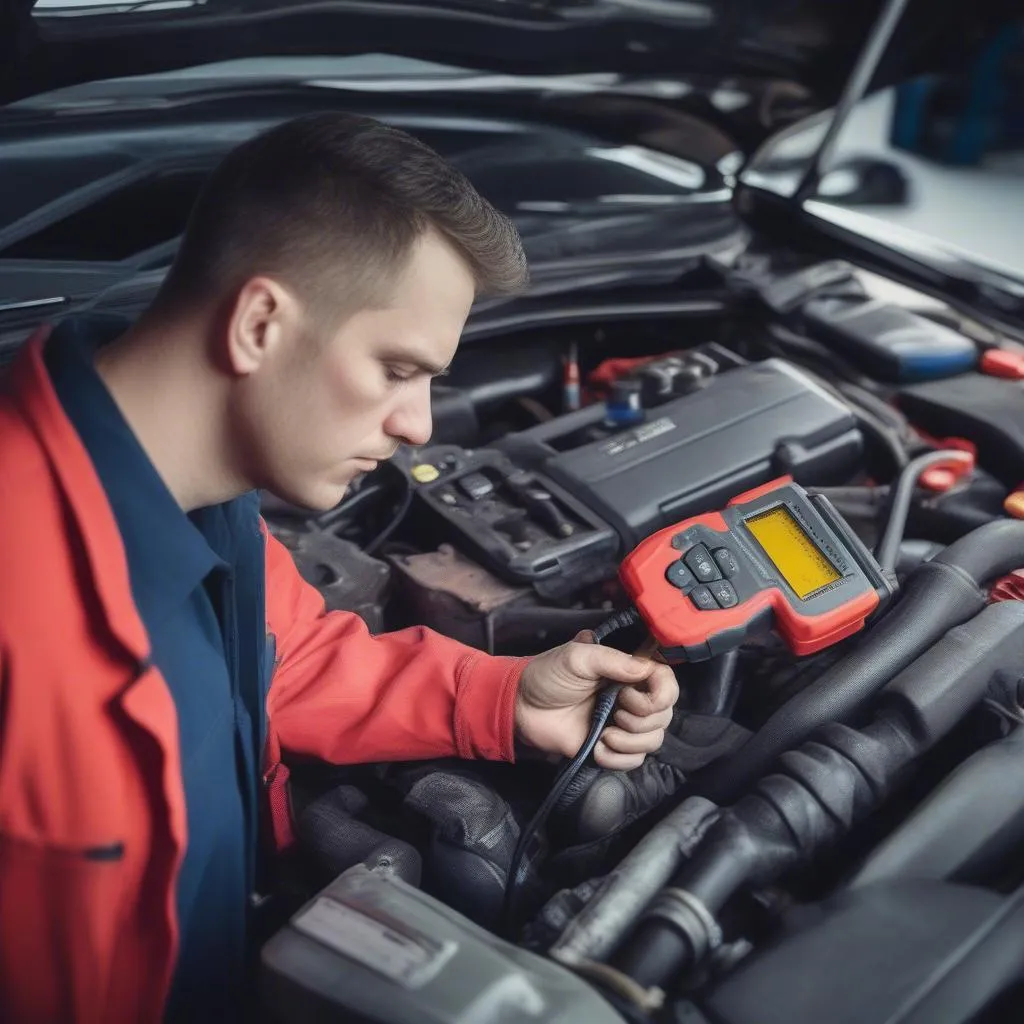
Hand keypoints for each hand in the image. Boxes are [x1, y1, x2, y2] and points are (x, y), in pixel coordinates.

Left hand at [515, 630, 678, 770]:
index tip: (633, 693)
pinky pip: (634, 761)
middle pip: (664, 715)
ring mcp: (622, 724)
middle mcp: (631, 698)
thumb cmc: (547, 675)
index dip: (662, 692)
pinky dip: (619, 758)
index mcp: (627, 672)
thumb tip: (645, 669)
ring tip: (604, 732)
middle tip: (614, 708)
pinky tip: (598, 747)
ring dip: (630, 740)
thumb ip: (612, 659)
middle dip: (641, 717)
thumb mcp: (576, 657)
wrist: (521, 707)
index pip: (667, 683)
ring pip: (653, 740)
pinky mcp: (610, 747)